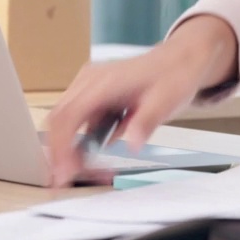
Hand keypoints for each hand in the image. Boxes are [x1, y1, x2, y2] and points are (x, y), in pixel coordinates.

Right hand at [44, 16, 237, 186]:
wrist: (180, 59)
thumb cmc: (173, 76)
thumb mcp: (167, 101)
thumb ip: (147, 121)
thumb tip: (132, 145)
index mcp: (104, 82)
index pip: (68, 116)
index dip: (61, 146)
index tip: (65, 172)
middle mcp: (89, 81)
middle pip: (59, 120)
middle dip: (60, 152)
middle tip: (69, 180)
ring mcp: (88, 85)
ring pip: (65, 121)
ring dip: (70, 149)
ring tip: (88, 172)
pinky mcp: (92, 94)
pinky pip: (77, 120)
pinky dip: (80, 141)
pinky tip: (95, 156)